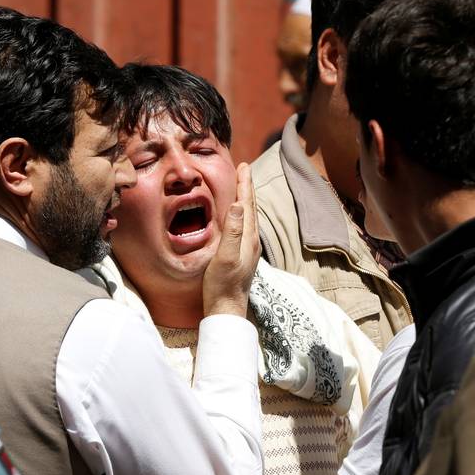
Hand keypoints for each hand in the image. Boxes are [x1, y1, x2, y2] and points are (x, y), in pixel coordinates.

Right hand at [202, 163, 259, 317]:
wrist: (226, 308)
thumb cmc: (222, 284)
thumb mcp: (225, 257)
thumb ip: (232, 231)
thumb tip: (236, 204)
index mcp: (248, 237)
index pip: (247, 204)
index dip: (245, 184)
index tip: (243, 166)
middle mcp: (252, 241)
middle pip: (251, 207)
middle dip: (247, 187)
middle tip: (243, 169)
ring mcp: (248, 249)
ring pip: (248, 217)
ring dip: (245, 199)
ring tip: (241, 187)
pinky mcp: (242, 255)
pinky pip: (243, 226)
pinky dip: (241, 214)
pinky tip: (236, 217)